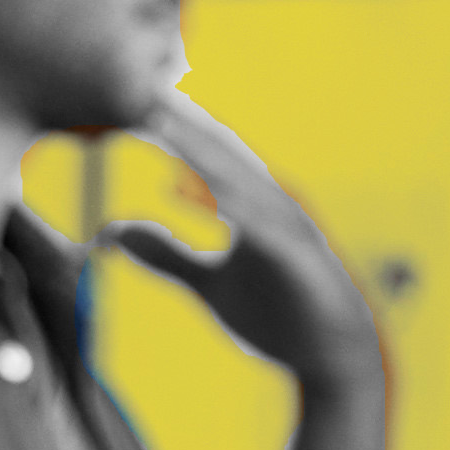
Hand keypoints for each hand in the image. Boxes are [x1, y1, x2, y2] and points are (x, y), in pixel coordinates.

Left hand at [104, 96, 383, 398]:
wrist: (334, 362)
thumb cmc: (279, 318)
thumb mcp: (209, 285)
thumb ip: (168, 256)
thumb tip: (115, 235)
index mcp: (251, 208)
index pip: (207, 161)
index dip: (171, 131)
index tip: (130, 101)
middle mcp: (272, 208)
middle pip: (222, 157)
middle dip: (183, 124)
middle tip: (141, 87)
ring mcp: (290, 230)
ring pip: (240, 182)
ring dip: (203, 152)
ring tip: (165, 123)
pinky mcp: (301, 259)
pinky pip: (264, 227)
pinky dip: (237, 206)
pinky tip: (208, 188)